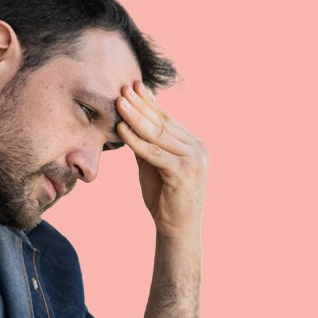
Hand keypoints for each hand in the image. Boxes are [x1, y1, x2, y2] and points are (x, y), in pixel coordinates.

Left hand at [116, 82, 208, 240]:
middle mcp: (198, 148)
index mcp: (194, 144)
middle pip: (163, 122)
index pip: (168, 119)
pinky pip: (154, 153)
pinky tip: (121, 129)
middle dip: (141, 105)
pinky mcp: (183, 172)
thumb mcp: (155, 166)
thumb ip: (147, 145)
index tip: (133, 86)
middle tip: (123, 88)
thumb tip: (130, 121)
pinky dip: (136, 140)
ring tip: (119, 102)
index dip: (149, 102)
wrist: (179, 231)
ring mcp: (193, 160)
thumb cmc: (165, 200)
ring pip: (158, 134)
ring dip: (136, 117)